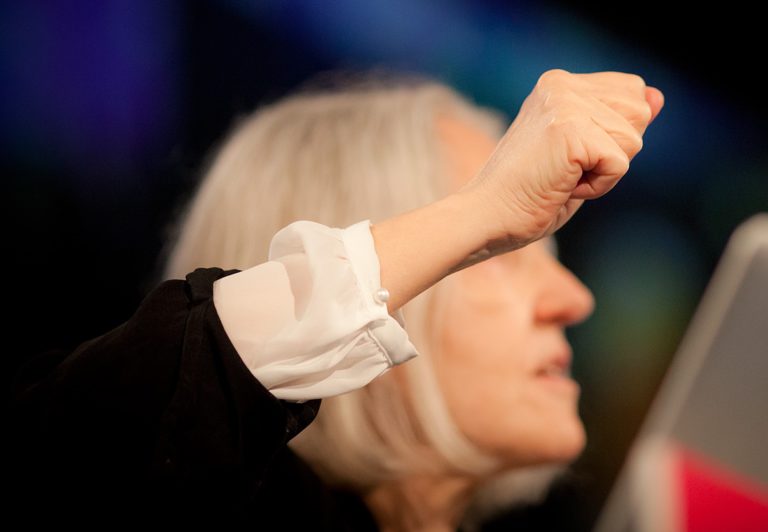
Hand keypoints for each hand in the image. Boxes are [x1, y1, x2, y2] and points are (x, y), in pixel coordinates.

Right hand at [464, 69, 663, 247]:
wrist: (485, 217)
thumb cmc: (527, 195)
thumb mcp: (581, 153)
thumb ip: (619, 122)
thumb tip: (658, 96)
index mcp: (559, 84)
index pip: (632, 94)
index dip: (613, 136)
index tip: (567, 157)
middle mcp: (562, 86)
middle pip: (638, 113)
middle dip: (612, 152)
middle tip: (562, 171)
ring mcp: (565, 105)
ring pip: (633, 140)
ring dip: (603, 173)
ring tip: (559, 179)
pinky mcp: (571, 131)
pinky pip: (620, 164)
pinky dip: (597, 187)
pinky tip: (561, 187)